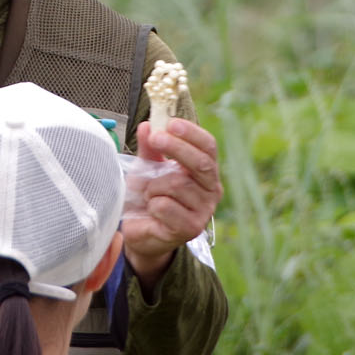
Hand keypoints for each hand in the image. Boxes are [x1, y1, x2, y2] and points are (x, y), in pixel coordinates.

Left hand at [123, 117, 221, 291]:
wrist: (142, 232)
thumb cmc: (150, 196)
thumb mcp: (148, 167)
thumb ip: (149, 148)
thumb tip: (147, 126)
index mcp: (206, 171)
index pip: (208, 147)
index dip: (192, 133)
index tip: (171, 123)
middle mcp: (211, 190)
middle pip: (201, 163)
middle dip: (177, 147)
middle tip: (155, 138)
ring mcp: (204, 211)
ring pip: (177, 184)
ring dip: (154, 186)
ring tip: (149, 194)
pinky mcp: (191, 228)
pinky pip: (166, 205)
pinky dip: (152, 204)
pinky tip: (152, 211)